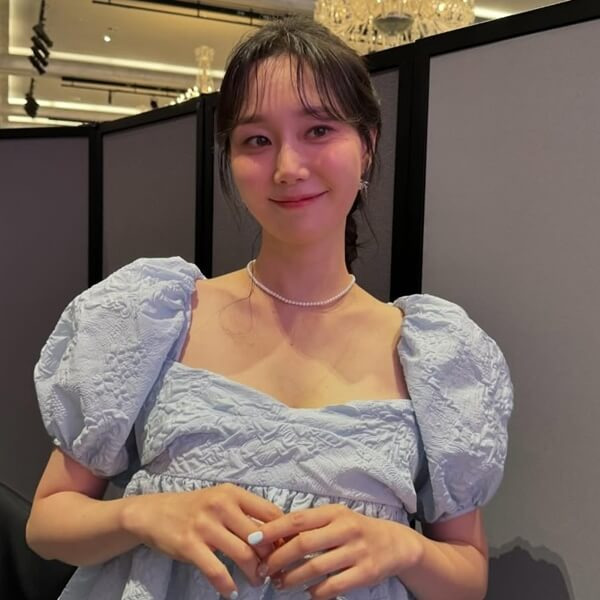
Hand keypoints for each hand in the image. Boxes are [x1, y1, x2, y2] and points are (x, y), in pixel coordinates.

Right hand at [122, 483, 283, 597]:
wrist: (154, 513)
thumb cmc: (194, 508)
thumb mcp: (221, 500)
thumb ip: (245, 513)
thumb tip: (276, 535)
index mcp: (233, 493)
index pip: (270, 512)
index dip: (283, 533)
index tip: (287, 549)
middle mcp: (221, 506)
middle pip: (260, 537)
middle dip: (271, 558)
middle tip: (273, 571)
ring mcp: (205, 525)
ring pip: (243, 554)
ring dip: (254, 574)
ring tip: (257, 582)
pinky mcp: (190, 545)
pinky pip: (216, 570)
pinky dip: (227, 585)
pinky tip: (231, 592)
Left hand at [247, 504, 422, 599]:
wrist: (395, 543)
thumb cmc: (356, 529)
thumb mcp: (336, 518)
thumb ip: (310, 525)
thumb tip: (274, 536)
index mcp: (334, 512)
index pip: (298, 519)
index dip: (273, 529)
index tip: (253, 539)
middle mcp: (345, 529)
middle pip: (303, 543)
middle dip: (278, 558)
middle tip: (263, 570)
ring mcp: (356, 551)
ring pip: (315, 568)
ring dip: (292, 578)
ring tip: (279, 584)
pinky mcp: (365, 573)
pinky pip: (333, 586)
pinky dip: (315, 592)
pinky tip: (307, 593)